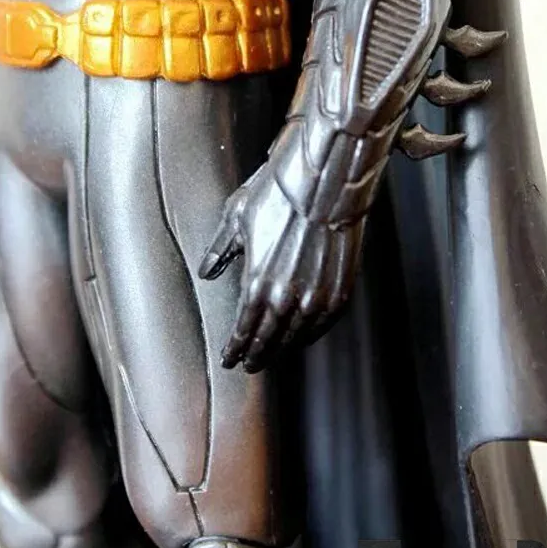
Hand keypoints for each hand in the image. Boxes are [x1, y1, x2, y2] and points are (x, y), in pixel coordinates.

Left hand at [199, 163, 364, 372]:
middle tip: (250, 364)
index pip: (243, 329)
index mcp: (257, 283)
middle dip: (257, 354)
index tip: (229, 358)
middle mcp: (286, 298)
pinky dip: (310, 335)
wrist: (325, 183)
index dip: (235, 348)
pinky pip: (322, 325)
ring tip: (275, 353)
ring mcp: (316, 297)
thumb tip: (207, 270)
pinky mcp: (339, 291)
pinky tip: (303, 335)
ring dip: (283, 348)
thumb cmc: (279, 194)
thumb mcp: (238, 218)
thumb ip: (221, 250)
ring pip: (296, 337)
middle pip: (268, 339)